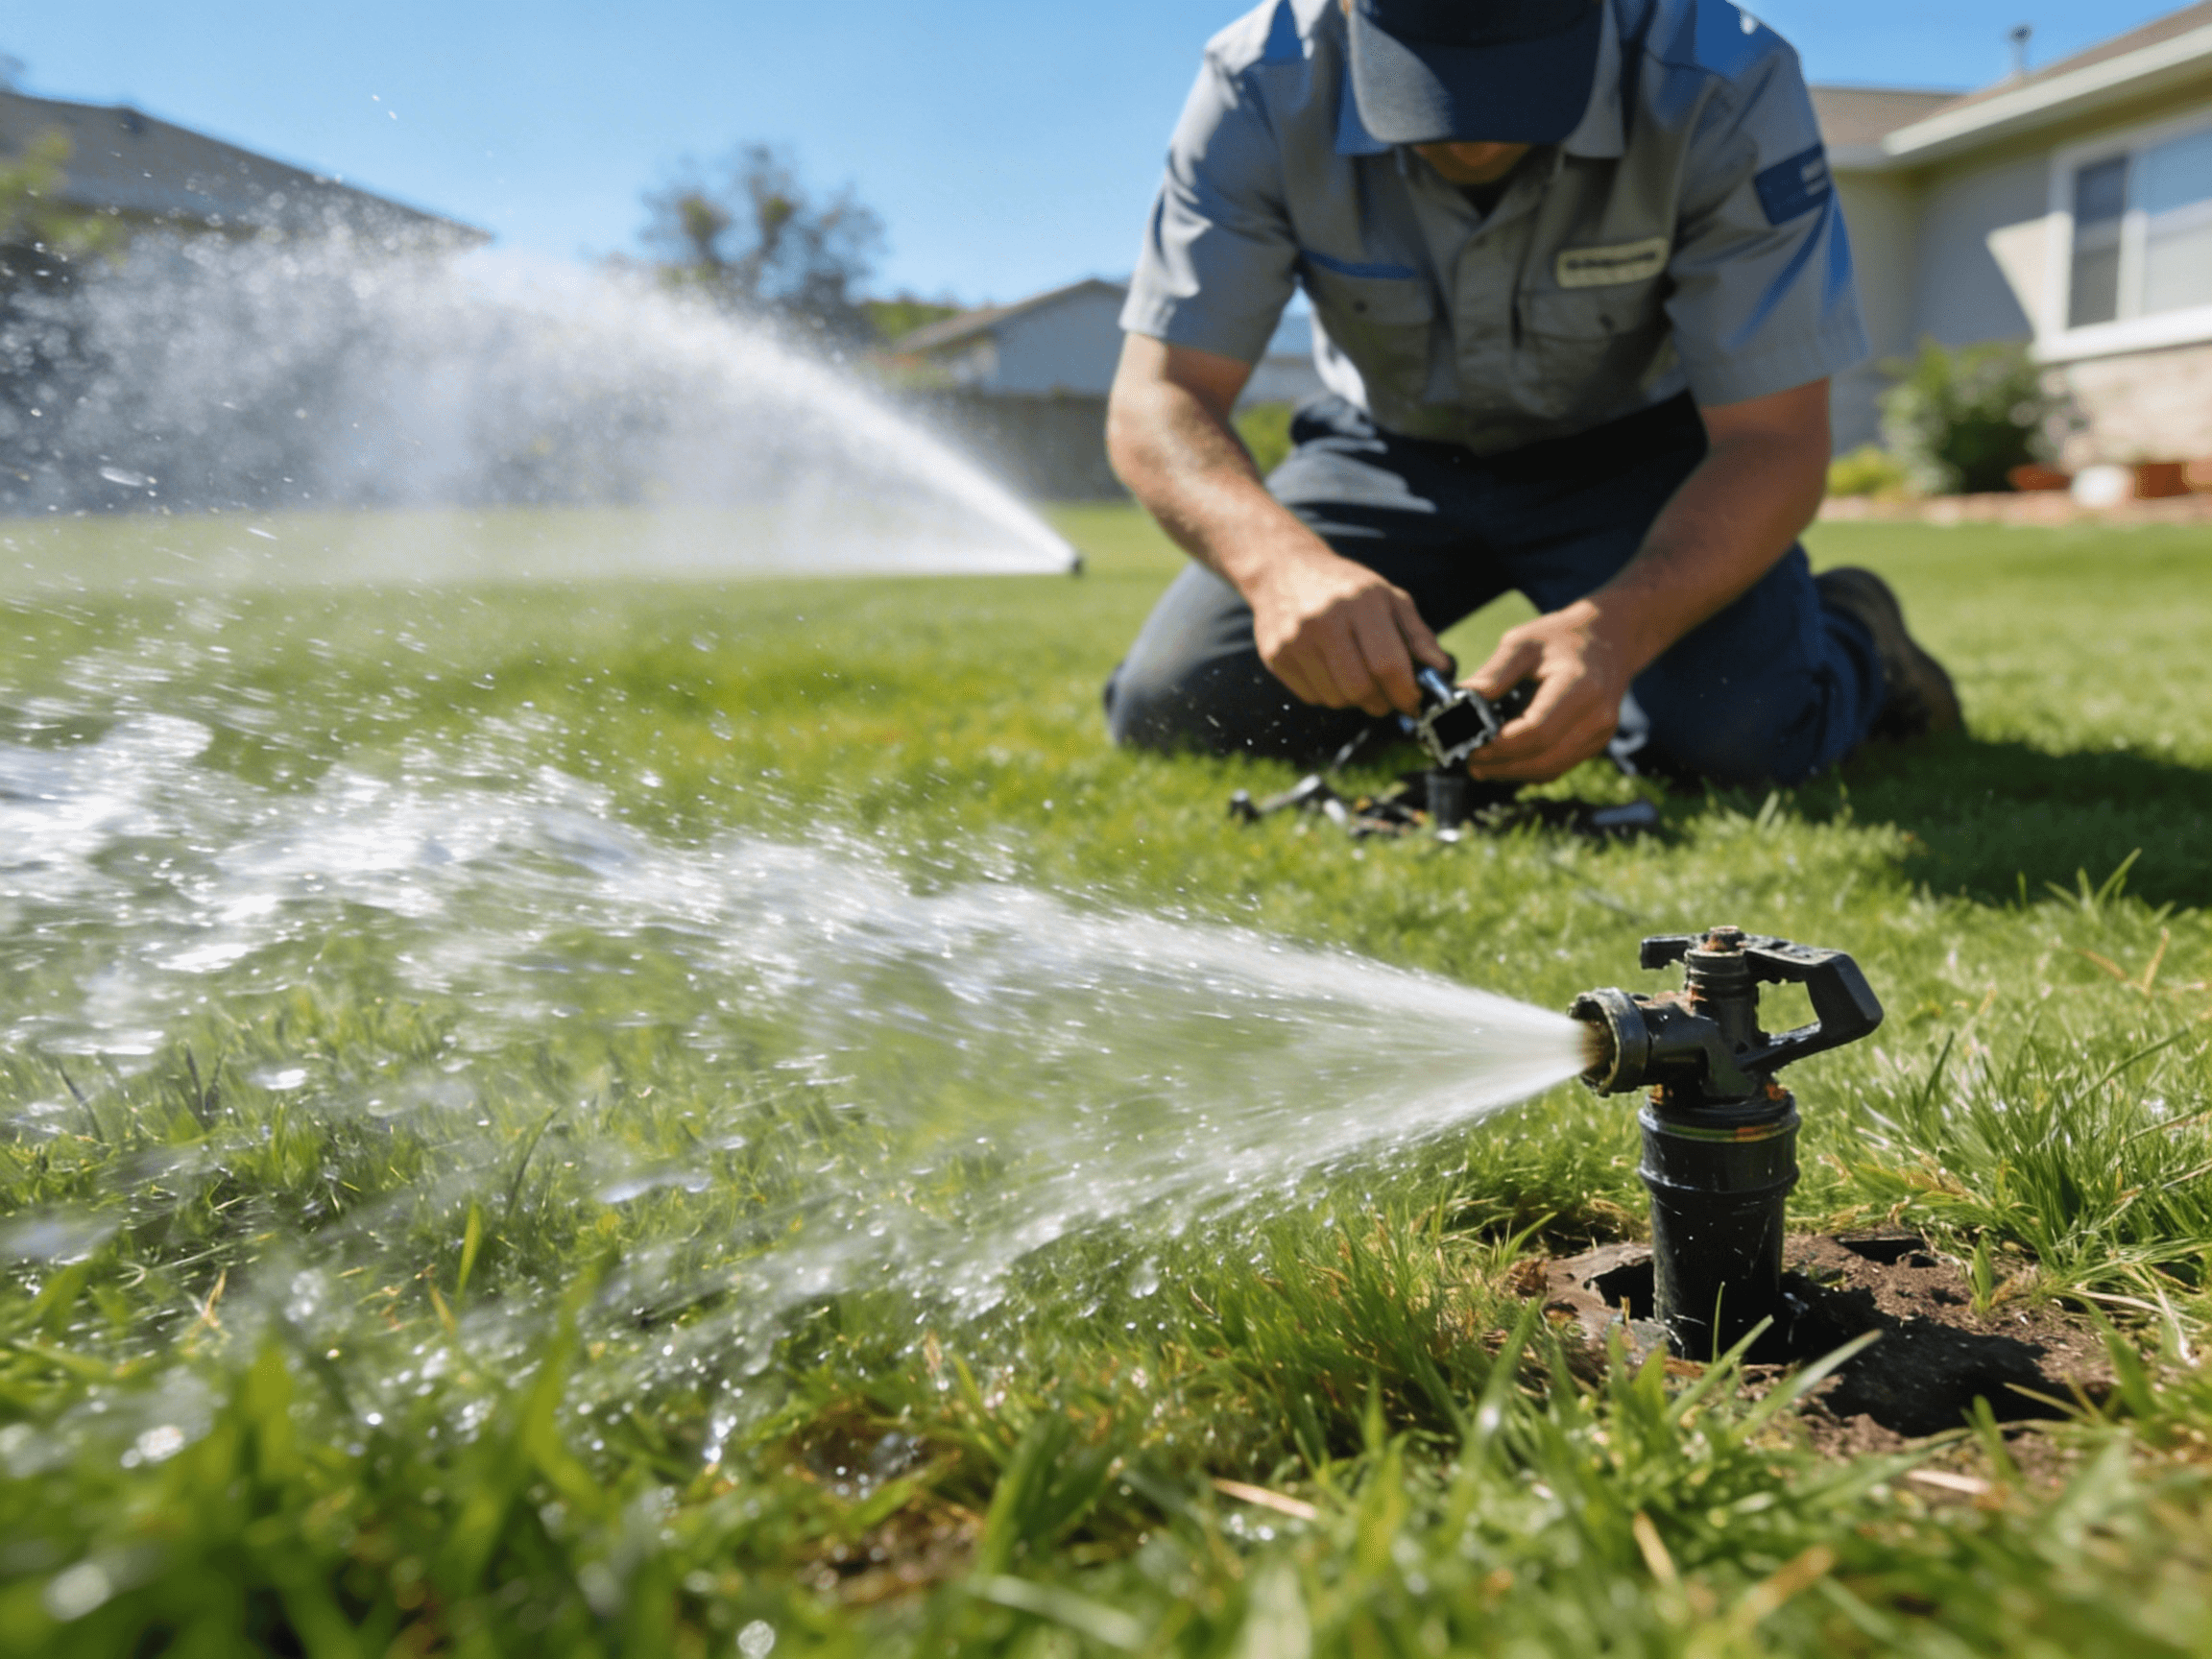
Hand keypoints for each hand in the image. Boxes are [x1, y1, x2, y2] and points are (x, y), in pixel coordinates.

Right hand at [1246, 551, 1450, 717]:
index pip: (1387, 663)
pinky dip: (1328, 694)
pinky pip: (1311, 697)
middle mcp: (1324, 619)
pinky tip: (1331, 673)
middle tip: (1387, 699)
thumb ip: (1417, 635)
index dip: (1405, 692)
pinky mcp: (1275, 655)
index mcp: (1360, 603)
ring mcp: (1295, 639)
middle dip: (1381, 702)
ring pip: (1335, 698)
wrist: (1285, 570)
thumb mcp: (1388, 598)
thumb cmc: (1347, 588)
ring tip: (1357, 680)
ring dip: (1354, 700)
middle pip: (1359, 688)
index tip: (1412, 702)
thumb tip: (1440, 670)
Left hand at [1464, 600, 1635, 782]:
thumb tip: (1460, 704)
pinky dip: (1530, 768)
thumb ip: (1493, 674)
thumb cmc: (1561, 636)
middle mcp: (1597, 716)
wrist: (1610, 636)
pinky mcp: (1597, 741)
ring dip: (1513, 773)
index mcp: (1580, 688)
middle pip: (1544, 759)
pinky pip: (1559, 766)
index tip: (1469, 747)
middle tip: (1469, 763)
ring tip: (1482, 765)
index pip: (1536, 732)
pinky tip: (1507, 761)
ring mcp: (1601, 733)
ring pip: (1551, 769)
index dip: (1500, 747)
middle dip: (1502, 767)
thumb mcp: (1522, 643)